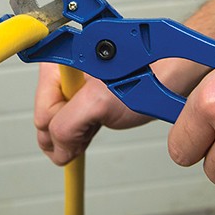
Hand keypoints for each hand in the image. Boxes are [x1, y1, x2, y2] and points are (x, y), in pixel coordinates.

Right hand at [34, 63, 152, 164]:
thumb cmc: (147, 73)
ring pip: (60, 125)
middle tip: (93, 127)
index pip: (42, 112)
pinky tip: (98, 126)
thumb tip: (57, 150)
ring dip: (77, 134)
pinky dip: (84, 133)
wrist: (173, 73)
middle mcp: (62, 73)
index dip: (58, 128)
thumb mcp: (99, 102)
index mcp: (58, 64)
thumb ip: (67, 126)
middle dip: (68, 133)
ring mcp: (74, 87)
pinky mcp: (87, 98)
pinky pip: (73, 125)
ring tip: (99, 124)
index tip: (75, 135)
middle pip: (48, 120)